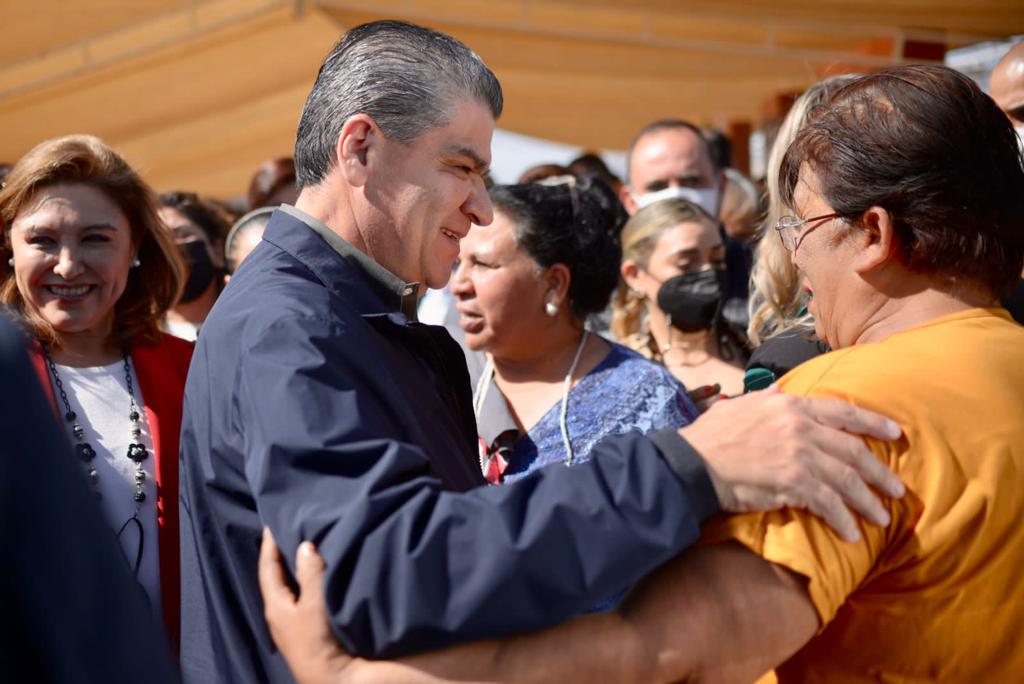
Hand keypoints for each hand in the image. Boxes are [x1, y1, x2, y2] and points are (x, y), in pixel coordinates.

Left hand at [258, 528, 354, 683]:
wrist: (332, 679)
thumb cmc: (317, 643)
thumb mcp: (313, 606)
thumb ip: (310, 574)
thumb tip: (305, 546)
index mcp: (275, 605)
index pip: (267, 567)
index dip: (269, 544)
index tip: (272, 522)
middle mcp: (281, 611)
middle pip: (277, 575)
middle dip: (283, 552)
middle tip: (291, 528)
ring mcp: (294, 620)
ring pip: (292, 584)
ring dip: (298, 566)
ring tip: (308, 545)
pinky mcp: (309, 626)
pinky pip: (305, 594)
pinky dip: (310, 579)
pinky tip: (322, 574)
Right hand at [679, 386, 905, 541]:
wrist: (693, 463)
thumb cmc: (711, 437)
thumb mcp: (739, 406)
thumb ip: (764, 398)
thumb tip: (779, 391)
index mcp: (791, 406)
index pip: (843, 411)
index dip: (873, 422)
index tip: (896, 433)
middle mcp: (801, 428)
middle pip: (854, 451)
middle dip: (879, 473)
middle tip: (896, 489)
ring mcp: (800, 455)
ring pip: (847, 480)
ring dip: (868, 501)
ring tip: (881, 517)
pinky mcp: (794, 483)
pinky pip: (829, 504)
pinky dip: (844, 520)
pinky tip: (852, 533)